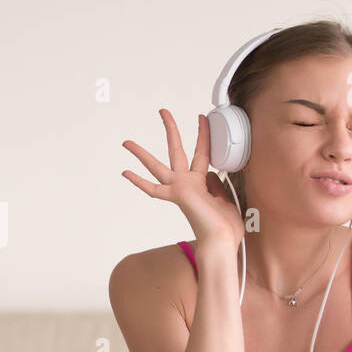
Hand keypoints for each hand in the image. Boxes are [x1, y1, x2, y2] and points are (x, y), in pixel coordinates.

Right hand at [122, 110, 245, 249]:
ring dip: (142, 153)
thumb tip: (209, 172)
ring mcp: (180, 189)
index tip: (202, 118)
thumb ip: (216, 183)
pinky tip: (125, 172)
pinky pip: (154, 189)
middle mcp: (187, 183)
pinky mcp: (177, 195)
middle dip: (170, 129)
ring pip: (158, 166)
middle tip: (163, 111)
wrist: (223, 240)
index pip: (202, 152)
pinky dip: (139, 181)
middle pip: (177, 150)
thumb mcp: (226, 197)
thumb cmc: (225, 226)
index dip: (203, 134)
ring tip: (127, 142)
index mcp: (201, 183)